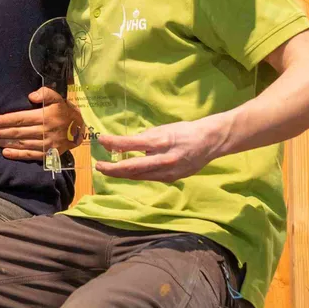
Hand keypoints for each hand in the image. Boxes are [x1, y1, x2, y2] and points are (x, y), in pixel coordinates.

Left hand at [0, 88, 83, 161]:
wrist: (80, 129)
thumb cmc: (64, 111)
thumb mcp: (58, 97)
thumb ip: (45, 93)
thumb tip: (31, 96)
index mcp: (46, 116)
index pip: (21, 118)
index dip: (5, 120)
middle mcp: (46, 131)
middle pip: (18, 132)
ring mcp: (47, 144)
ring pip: (22, 144)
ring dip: (3, 143)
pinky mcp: (48, 154)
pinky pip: (30, 155)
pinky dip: (17, 155)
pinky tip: (4, 152)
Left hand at [96, 116, 229, 181]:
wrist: (210, 142)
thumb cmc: (184, 131)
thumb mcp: (163, 129)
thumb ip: (144, 138)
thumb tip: (123, 145)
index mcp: (161, 141)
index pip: (131, 143)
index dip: (114, 143)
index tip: (101, 140)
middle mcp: (164, 159)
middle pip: (132, 167)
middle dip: (112, 168)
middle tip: (98, 166)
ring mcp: (168, 172)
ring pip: (138, 176)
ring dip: (121, 173)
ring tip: (108, 169)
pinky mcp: (171, 178)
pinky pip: (149, 177)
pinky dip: (136, 174)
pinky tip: (126, 172)